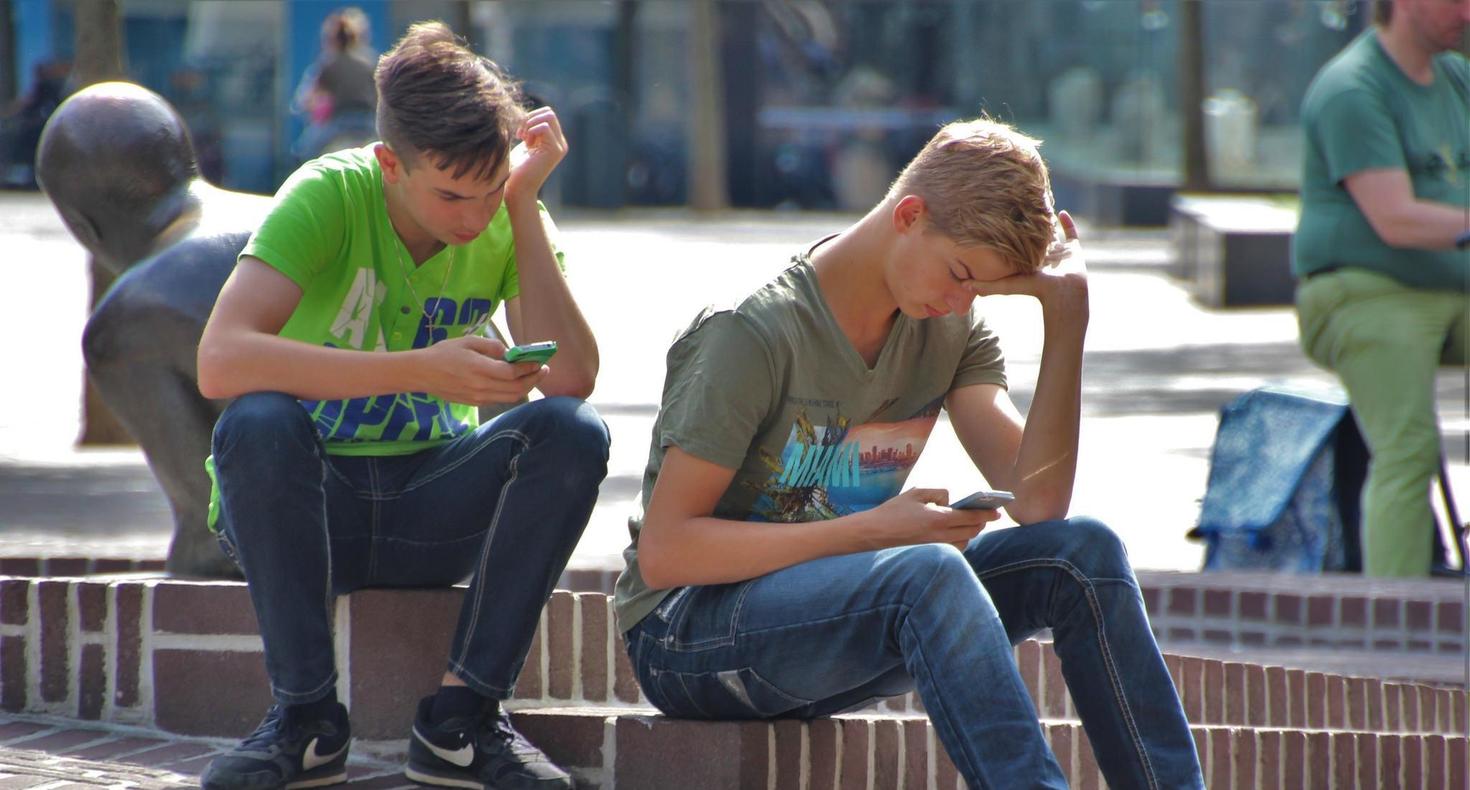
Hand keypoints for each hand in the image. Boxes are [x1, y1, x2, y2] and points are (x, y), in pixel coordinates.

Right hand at [414, 335, 546, 405]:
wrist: (421, 373)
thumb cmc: (443, 353)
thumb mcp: (468, 341)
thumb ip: (491, 346)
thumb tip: (510, 352)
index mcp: (479, 369)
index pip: (512, 373)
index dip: (529, 368)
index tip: (540, 361)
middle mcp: (481, 387)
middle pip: (517, 389)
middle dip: (534, 380)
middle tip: (543, 370)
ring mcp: (478, 397)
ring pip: (510, 397)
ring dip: (526, 387)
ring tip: (533, 376)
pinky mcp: (475, 403)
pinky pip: (500, 399)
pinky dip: (512, 392)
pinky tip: (515, 382)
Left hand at [504, 106, 566, 206]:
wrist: (517, 188)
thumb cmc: (516, 169)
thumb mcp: (524, 144)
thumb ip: (531, 130)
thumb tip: (530, 114)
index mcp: (554, 141)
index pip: (547, 114)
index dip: (531, 118)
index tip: (520, 133)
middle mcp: (560, 143)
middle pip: (549, 112)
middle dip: (530, 118)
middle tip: (520, 133)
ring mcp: (560, 147)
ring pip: (549, 116)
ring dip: (530, 123)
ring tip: (522, 138)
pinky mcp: (555, 151)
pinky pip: (545, 127)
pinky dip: (532, 130)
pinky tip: (525, 143)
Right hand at [867, 488, 999, 549]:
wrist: (874, 533)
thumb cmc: (893, 511)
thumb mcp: (916, 493)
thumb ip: (938, 493)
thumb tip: (951, 501)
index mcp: (938, 518)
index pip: (971, 518)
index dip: (987, 514)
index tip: (997, 512)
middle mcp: (940, 536)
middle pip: (971, 531)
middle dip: (980, 523)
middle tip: (985, 516)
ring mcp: (936, 547)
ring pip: (964, 542)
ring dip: (970, 533)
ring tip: (970, 524)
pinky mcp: (930, 554)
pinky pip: (953, 549)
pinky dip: (959, 541)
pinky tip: (955, 534)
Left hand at [968, 210, 1088, 321]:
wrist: (1063, 291)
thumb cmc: (1034, 289)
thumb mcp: (1007, 286)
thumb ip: (987, 286)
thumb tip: (964, 285)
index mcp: (1028, 262)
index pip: (1017, 246)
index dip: (1009, 236)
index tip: (999, 221)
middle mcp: (1043, 256)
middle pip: (1034, 238)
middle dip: (1028, 226)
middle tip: (1018, 207)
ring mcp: (1059, 252)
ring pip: (1052, 233)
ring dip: (1046, 221)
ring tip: (1038, 204)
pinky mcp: (1073, 248)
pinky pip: (1071, 232)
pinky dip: (1067, 222)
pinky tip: (1061, 211)